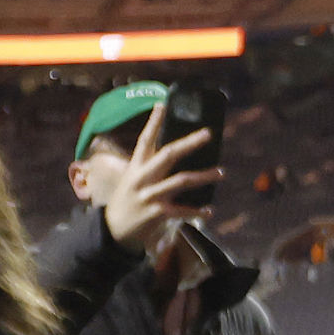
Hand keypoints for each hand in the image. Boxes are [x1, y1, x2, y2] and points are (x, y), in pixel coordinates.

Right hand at [85, 124, 219, 250]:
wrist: (112, 230)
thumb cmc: (127, 200)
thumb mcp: (132, 179)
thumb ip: (150, 167)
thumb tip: (174, 153)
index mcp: (136, 167)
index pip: (144, 140)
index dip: (153, 122)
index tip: (162, 104)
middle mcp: (142, 178)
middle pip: (168, 154)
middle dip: (190, 143)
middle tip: (208, 134)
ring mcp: (150, 195)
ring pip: (181, 181)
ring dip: (204, 176)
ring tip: (221, 172)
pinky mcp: (157, 213)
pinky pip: (182, 210)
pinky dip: (197, 211)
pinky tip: (210, 211)